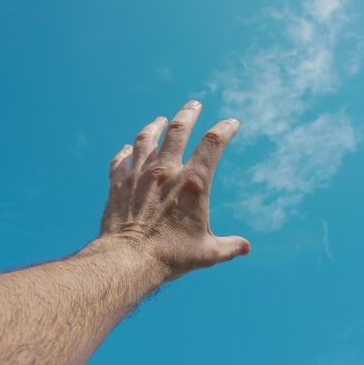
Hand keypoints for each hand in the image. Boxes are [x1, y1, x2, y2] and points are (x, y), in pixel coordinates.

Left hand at [100, 100, 249, 281]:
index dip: (225, 129)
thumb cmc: (170, 257)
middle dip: (188, 114)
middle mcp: (165, 172)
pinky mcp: (118, 185)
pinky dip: (125, 152)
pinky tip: (127, 149)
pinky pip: (120, 161)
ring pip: (147, 140)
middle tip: (194, 104)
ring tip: (160, 119)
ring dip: (155, 127)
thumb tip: (246, 247)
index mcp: (193, 183)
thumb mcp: (207, 254)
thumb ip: (228, 246)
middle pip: (178, 131)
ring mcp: (138, 176)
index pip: (213, 144)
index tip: (231, 123)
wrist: (128, 260)